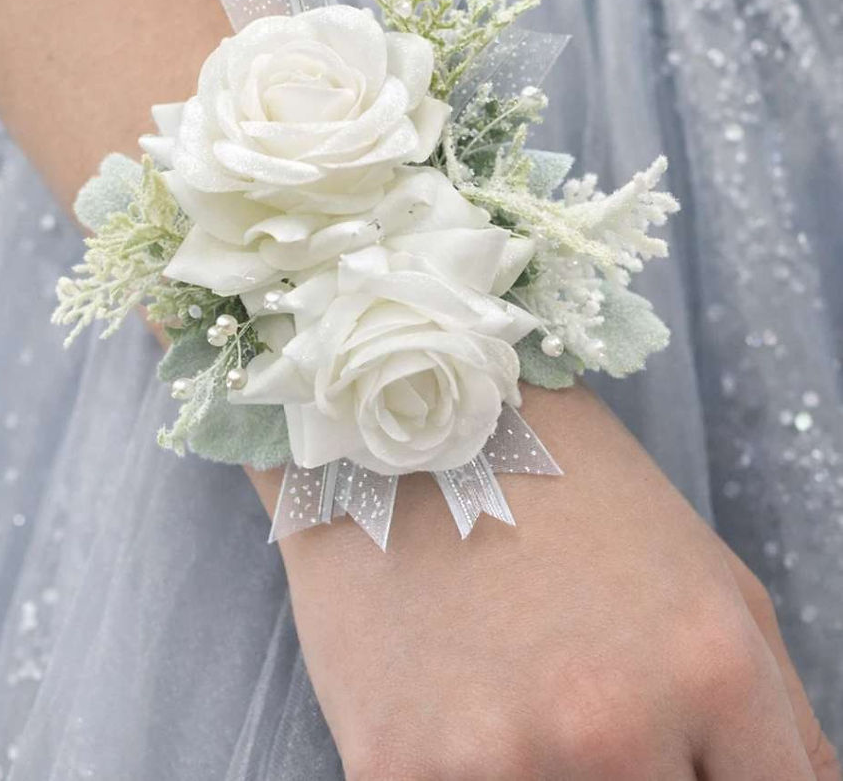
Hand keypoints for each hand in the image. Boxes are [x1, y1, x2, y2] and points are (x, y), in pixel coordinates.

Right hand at [257, 385, 838, 778]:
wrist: (400, 431)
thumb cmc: (560, 488)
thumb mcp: (700, 571)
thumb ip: (779, 714)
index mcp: (709, 670)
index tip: (678, 758)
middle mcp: (612, 727)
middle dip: (636, 774)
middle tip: (578, 700)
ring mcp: (499, 760)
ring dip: (545, 776)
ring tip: (512, 691)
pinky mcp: (397, 772)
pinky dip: (464, 774)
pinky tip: (450, 703)